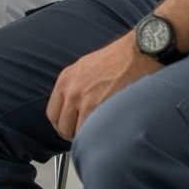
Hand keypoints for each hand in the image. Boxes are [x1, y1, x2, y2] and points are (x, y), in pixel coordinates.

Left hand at [46, 34, 161, 140]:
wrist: (136, 53)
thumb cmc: (116, 59)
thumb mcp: (85, 68)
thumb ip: (74, 87)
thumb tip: (72, 109)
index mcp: (65, 79)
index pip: (52, 114)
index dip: (62, 126)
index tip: (71, 130)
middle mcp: (70, 89)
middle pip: (62, 127)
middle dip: (73, 135)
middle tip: (87, 135)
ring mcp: (83, 99)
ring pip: (77, 133)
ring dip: (88, 136)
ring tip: (100, 132)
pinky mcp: (98, 106)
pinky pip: (91, 131)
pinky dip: (98, 135)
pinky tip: (108, 131)